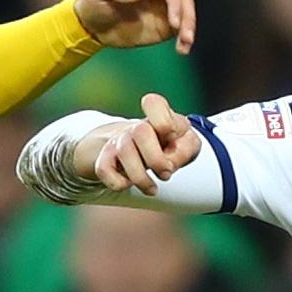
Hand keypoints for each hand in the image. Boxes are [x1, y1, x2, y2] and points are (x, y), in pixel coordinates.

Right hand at [73, 93, 203, 194]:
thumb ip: (187, 148)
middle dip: (156, 159)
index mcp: (158, 115)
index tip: (171, 138)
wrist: (139, 150)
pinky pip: (104, 170)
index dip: (164, 124)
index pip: (153, 103)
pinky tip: (129, 184)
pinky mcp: (104, 159)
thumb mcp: (187, 143)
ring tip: (152, 188)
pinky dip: (119, 183)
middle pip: (140, 131)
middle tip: (166, 172)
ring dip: (142, 179)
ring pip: (123, 153)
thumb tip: (170, 162)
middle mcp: (136, 126)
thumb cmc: (168, 146)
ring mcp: (118, 141)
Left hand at [74, 0, 196, 54]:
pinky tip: (182, 50)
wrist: (92, 24)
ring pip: (185, 13)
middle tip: (186, 37)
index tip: (174, 23)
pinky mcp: (163, 25)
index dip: (174, 3)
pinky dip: (184, 39)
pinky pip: (180, 30)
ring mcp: (162, 8)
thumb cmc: (93, 2)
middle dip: (188, 17)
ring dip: (189, 28)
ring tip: (185, 46)